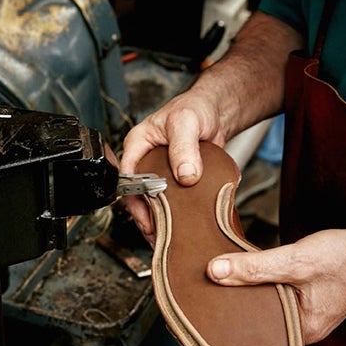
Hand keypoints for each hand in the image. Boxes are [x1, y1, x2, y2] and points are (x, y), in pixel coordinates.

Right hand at [118, 89, 229, 243]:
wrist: (217, 110)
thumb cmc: (196, 107)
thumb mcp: (186, 123)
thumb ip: (184, 148)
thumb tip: (185, 175)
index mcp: (137, 144)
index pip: (127, 177)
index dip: (134, 199)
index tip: (147, 216)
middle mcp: (144, 160)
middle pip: (136, 194)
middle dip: (144, 217)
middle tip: (155, 235)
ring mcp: (159, 171)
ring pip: (152, 200)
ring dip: (158, 219)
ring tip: (165, 237)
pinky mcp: (175, 180)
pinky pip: (169, 200)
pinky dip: (173, 214)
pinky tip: (178, 227)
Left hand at [206, 228, 345, 343]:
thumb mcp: (296, 260)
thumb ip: (256, 267)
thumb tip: (214, 271)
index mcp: (302, 331)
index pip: (253, 333)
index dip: (226, 320)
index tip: (202, 310)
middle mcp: (302, 329)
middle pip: (256, 321)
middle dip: (233, 307)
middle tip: (203, 294)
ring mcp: (304, 315)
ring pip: (264, 307)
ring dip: (245, 293)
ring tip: (217, 284)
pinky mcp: (305, 301)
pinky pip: (274, 298)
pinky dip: (260, 287)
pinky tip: (243, 276)